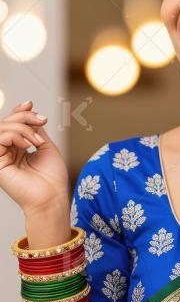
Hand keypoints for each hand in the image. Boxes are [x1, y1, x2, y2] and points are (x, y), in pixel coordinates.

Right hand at [0, 100, 68, 214]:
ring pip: (2, 128)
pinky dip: (15, 135)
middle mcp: (7, 152)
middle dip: (24, 117)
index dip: (19, 111)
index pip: (12, 124)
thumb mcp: (46, 147)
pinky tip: (28, 143)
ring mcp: (1, 157)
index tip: (31, 104)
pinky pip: (0, 138)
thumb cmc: (52, 178)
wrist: (52, 197)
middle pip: (6, 123)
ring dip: (22, 128)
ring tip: (37, 140)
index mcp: (18, 148)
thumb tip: (29, 111)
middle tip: (42, 120)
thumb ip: (35, 129)